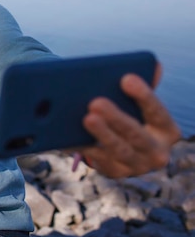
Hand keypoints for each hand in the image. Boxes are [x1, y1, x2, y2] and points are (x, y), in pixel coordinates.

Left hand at [79, 63, 180, 177]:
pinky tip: (70, 136)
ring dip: (101, 134)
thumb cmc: (132, 115)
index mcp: (167, 130)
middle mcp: (157, 152)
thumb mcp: (139, 102)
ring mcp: (136, 166)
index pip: (158, 112)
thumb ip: (144, 84)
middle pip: (136, 134)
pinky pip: (98, 159)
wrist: (123, 146)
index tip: (126, 78)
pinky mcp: (115, 172)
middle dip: (116, 118)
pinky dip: (84, 146)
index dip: (144, 95)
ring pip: (118, 150)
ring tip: (86, 118)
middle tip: (95, 102)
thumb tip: (153, 64)